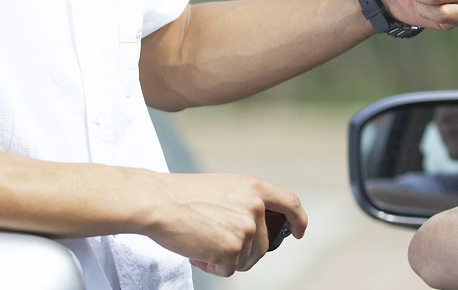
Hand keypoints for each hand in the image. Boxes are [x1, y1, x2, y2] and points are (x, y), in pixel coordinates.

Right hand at [144, 172, 305, 277]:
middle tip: (214, 240)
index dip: (298, 220)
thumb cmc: (184, 195)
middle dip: (242, 251)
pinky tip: (197, 250)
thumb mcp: (224, 186)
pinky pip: (228, 270)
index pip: (290, 202)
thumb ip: (246, 201)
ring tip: (202, 240)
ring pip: (246, 260)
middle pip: (263, 245)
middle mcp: (255, 206)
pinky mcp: (233, 249)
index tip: (298, 232)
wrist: (160, 202)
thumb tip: (258, 227)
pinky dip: (213, 266)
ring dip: (225, 258)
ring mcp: (246, 228)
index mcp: (253, 187)